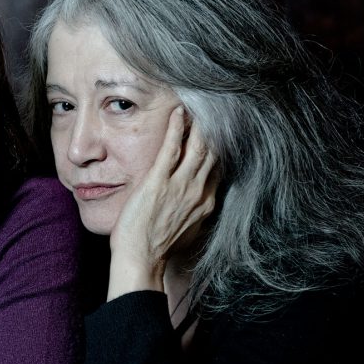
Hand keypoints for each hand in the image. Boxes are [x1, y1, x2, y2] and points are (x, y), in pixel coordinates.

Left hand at [107, 106, 218, 299]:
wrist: (142, 260)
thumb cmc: (158, 248)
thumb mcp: (188, 230)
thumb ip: (196, 212)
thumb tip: (199, 204)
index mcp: (207, 203)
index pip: (220, 166)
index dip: (222, 145)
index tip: (221, 128)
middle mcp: (199, 191)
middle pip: (214, 151)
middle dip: (215, 127)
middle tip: (215, 105)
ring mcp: (180, 185)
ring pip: (198, 145)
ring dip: (199, 122)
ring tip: (199, 103)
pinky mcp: (159, 182)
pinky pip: (172, 147)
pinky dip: (177, 127)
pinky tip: (178, 112)